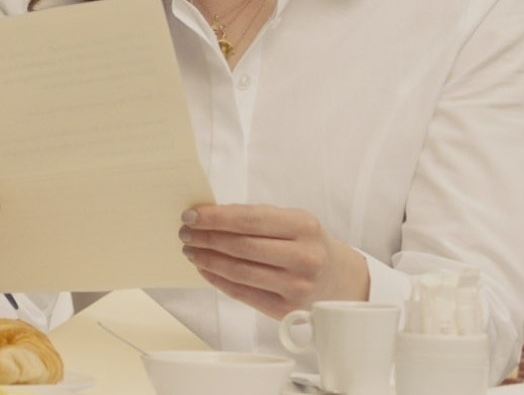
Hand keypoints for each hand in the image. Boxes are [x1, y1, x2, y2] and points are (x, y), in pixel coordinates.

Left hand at [179, 204, 368, 318]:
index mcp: (304, 226)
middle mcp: (304, 257)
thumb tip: (209, 216)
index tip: (192, 214)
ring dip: (208, 260)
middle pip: (241, 246)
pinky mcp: (286, 310)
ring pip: (239, 272)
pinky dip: (218, 280)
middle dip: (207, 238)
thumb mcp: (293, 221)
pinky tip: (205, 269)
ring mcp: (296, 286)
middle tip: (185, 232)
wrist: (338, 280)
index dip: (216, 217)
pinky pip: (243, 293)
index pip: (250, 219)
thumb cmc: (307, 244)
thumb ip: (257, 218)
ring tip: (191, 251)